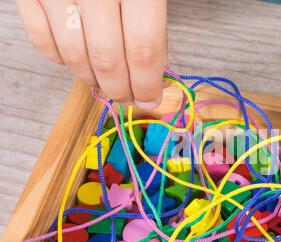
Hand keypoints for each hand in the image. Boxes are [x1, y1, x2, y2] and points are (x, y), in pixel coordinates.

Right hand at [16, 0, 167, 108]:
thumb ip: (153, 19)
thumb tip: (155, 67)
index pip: (143, 48)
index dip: (147, 82)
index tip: (150, 99)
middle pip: (107, 58)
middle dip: (120, 88)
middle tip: (127, 98)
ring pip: (73, 55)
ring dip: (91, 78)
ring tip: (104, 82)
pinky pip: (41, 39)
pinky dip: (59, 59)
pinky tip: (74, 60)